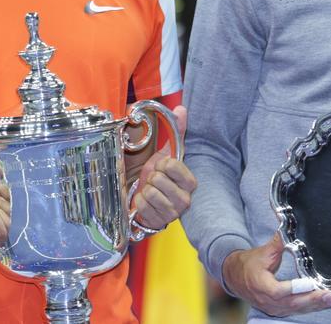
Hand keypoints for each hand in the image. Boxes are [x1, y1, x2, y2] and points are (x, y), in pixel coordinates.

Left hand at [0, 181, 11, 244]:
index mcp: (12, 203)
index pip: (15, 196)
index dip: (8, 192)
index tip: (0, 187)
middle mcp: (14, 214)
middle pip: (16, 208)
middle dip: (7, 202)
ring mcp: (10, 226)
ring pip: (12, 219)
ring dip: (5, 212)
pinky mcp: (4, 237)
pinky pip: (6, 232)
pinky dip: (1, 224)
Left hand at [132, 105, 197, 229]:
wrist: (146, 200)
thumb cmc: (157, 177)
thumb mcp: (165, 155)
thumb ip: (176, 132)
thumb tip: (181, 108)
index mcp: (190, 181)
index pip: (170, 165)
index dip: (161, 164)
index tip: (162, 168)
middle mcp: (186, 199)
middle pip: (158, 178)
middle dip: (151, 177)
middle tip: (154, 181)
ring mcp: (174, 213)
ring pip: (150, 192)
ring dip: (145, 190)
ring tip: (150, 191)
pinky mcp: (159, 222)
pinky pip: (142, 204)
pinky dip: (139, 201)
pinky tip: (145, 202)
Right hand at [221, 234, 330, 316]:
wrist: (235, 277)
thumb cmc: (249, 264)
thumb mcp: (262, 252)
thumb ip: (278, 243)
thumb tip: (289, 230)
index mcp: (260, 285)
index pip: (278, 290)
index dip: (295, 288)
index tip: (311, 284)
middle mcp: (266, 300)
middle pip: (291, 303)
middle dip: (313, 299)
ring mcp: (272, 307)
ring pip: (295, 308)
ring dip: (314, 305)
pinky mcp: (277, 310)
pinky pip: (295, 310)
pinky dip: (309, 307)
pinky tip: (322, 303)